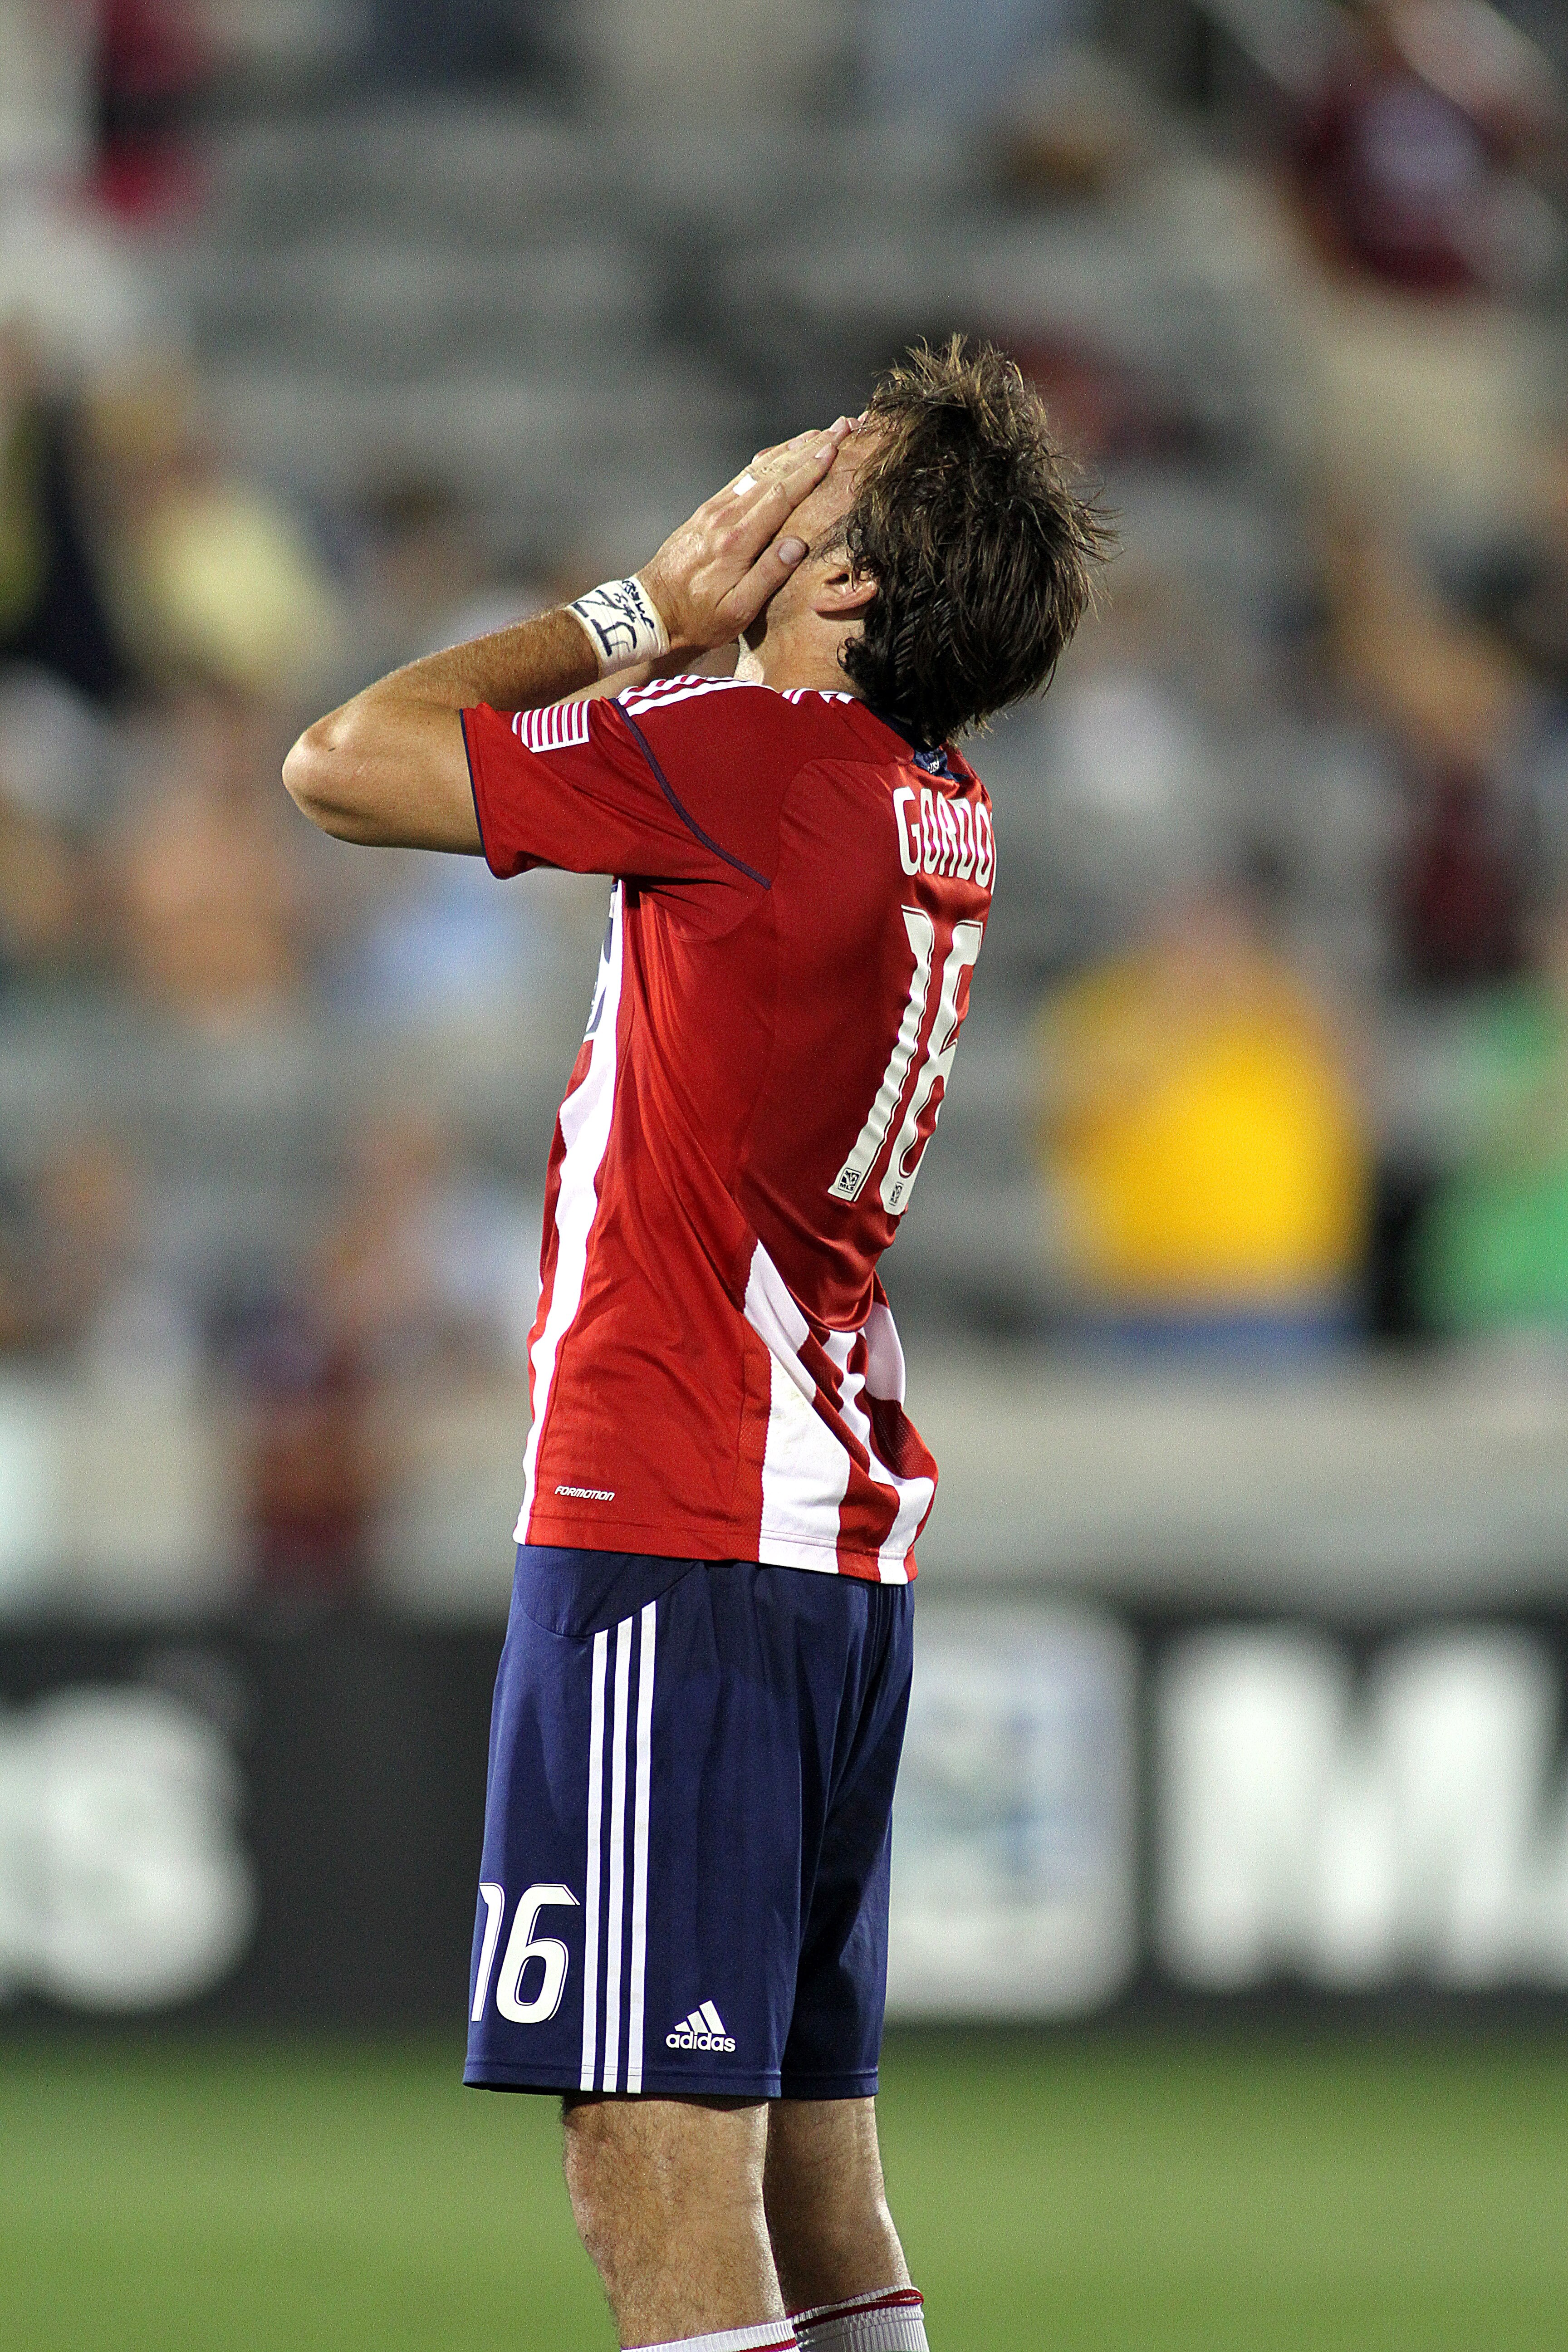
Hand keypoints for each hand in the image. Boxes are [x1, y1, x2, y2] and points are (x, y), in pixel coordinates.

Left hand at [638, 421, 850, 654]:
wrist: (652, 610)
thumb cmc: (698, 617)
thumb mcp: (738, 609)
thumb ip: (768, 576)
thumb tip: (798, 545)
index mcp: (737, 541)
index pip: (782, 495)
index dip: (810, 470)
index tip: (834, 448)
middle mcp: (725, 517)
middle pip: (775, 473)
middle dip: (810, 448)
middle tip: (840, 427)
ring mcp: (714, 510)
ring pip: (759, 470)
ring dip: (792, 449)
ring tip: (819, 433)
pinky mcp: (707, 511)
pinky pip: (743, 477)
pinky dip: (768, 461)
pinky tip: (782, 453)